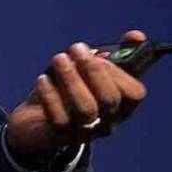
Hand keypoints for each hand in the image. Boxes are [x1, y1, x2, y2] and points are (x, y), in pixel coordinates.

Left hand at [6, 30, 148, 155]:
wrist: (34, 122)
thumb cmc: (68, 91)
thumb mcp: (88, 71)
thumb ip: (112, 54)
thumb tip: (136, 35)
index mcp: (120, 105)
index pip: (134, 93)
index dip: (119, 71)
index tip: (100, 52)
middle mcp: (107, 121)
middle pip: (109, 99)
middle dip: (93, 70)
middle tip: (76, 47)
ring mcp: (84, 131)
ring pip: (85, 108)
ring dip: (71, 79)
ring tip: (59, 58)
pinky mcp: (60, 136)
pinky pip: (59, 118)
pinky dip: (51, 96)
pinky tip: (43, 79)